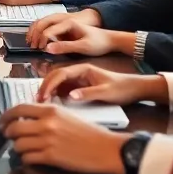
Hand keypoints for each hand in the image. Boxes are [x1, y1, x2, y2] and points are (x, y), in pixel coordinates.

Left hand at [0, 103, 126, 173]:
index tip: (2, 123)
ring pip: (18, 144)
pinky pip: (27, 158)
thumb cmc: (89, 133)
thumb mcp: (67, 116)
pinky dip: (26, 160)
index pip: (18, 109)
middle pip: (14, 127)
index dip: (6, 117)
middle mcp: (46, 123)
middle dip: (8, 134)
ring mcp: (48, 140)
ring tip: (25, 150)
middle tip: (10, 139)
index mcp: (50, 110)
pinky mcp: (51, 157)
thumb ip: (46, 115)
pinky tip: (32, 160)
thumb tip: (26, 119)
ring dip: (18, 149)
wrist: (106, 149)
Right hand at [29, 18, 116, 56]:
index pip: (48, 30)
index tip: (40, 50)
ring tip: (32, 43)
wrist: (109, 39)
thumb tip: (48, 49)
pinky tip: (38, 40)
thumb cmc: (99, 42)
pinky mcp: (63, 27)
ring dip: (34, 32)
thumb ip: (65, 47)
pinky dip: (39, 32)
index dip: (42, 41)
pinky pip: (46, 26)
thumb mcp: (83, 47)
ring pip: (42, 23)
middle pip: (42, 24)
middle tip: (32, 47)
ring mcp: (63, 22)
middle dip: (35, 35)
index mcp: (68, 23)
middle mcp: (64, 20)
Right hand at [36, 64, 166, 106]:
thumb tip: (70, 96)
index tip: (43, 96)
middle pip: (55, 76)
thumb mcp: (106, 92)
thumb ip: (88, 93)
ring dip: (49, 91)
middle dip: (45, 87)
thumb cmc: (122, 88)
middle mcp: (79, 72)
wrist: (134, 89)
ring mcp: (79, 79)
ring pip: (58, 83)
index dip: (49, 84)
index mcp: (84, 69)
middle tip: (38, 101)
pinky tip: (52, 104)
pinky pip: (64, 89)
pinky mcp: (80, 86)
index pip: (60, 73)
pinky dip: (56, 95)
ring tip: (41, 104)